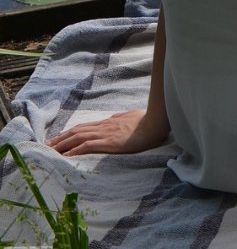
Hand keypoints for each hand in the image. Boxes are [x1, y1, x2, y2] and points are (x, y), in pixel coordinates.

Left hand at [47, 109, 166, 155]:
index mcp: (109, 121)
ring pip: (78, 137)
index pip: (84, 126)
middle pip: (77, 131)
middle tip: (47, 146)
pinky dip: (75, 150)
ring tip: (50, 151)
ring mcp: (106, 133)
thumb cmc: (147, 120)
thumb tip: (113, 118)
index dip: (69, 132)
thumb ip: (121, 118)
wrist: (155, 123)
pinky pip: (88, 145)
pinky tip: (66, 156)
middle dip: (60, 139)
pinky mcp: (109, 141)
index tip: (58, 138)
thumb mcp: (131, 116)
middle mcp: (104, 126)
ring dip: (63, 144)